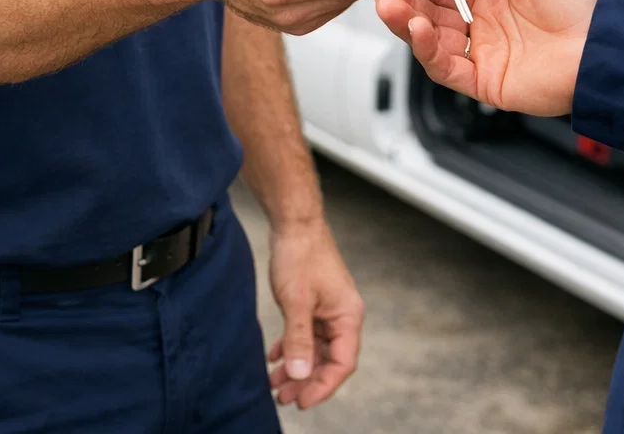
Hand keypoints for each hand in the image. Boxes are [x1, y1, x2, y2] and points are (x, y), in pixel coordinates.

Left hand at [266, 218, 363, 409]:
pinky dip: (292, 348)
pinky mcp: (315, 303)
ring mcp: (328, 309)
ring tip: (275, 384)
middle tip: (282, 397)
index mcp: (348, 316)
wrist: (294, 222)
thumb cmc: (300, 255)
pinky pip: (306, 335)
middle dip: (306, 381)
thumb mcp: (296, 302)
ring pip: (316, 350)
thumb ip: (299, 340)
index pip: (342, 364)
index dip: (323, 386)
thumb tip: (301, 375)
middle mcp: (342, 315)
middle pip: (329, 360)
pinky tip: (274, 358)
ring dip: (297, 367)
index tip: (301, 401)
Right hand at [374, 0, 607, 115]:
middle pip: (427, 11)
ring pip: (428, 39)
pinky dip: (424, 49)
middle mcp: (485, 27)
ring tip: (386, 0)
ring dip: (403, 19)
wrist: (608, 39)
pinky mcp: (486, 82)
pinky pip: (445, 68)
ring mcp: (484, 55)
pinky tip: (415, 26)